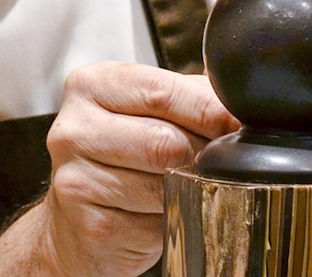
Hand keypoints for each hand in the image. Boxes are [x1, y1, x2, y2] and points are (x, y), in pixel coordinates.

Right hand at [37, 61, 238, 274]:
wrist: (74, 220)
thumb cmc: (121, 156)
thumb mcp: (147, 111)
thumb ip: (189, 94)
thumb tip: (238, 97)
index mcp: (89, 86)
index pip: (160, 92)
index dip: (209, 110)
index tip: (237, 123)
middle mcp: (73, 130)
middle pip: (165, 141)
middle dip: (201, 155)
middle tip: (209, 162)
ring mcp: (75, 180)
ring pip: (164, 185)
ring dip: (186, 190)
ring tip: (176, 186)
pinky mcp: (91, 227)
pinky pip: (157, 223)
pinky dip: (171, 219)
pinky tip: (156, 212)